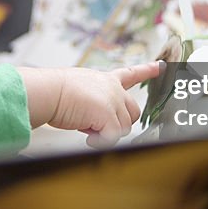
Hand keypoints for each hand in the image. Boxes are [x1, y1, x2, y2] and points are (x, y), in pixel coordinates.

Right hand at [20, 62, 162, 147]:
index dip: (146, 71)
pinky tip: (89, 137)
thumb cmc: (56, 92)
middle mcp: (112, 89)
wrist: (47, 92)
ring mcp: (112, 101)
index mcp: (105, 80)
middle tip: (99, 125)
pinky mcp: (107, 115)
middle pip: (133, 111)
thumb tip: (96, 123)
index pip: (130, 74)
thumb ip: (95, 103)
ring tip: (87, 128)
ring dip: (106, 133)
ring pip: (124, 127)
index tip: (159, 67)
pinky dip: (100, 141)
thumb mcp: (81, 92)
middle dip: (120, 122)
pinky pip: (112, 136)